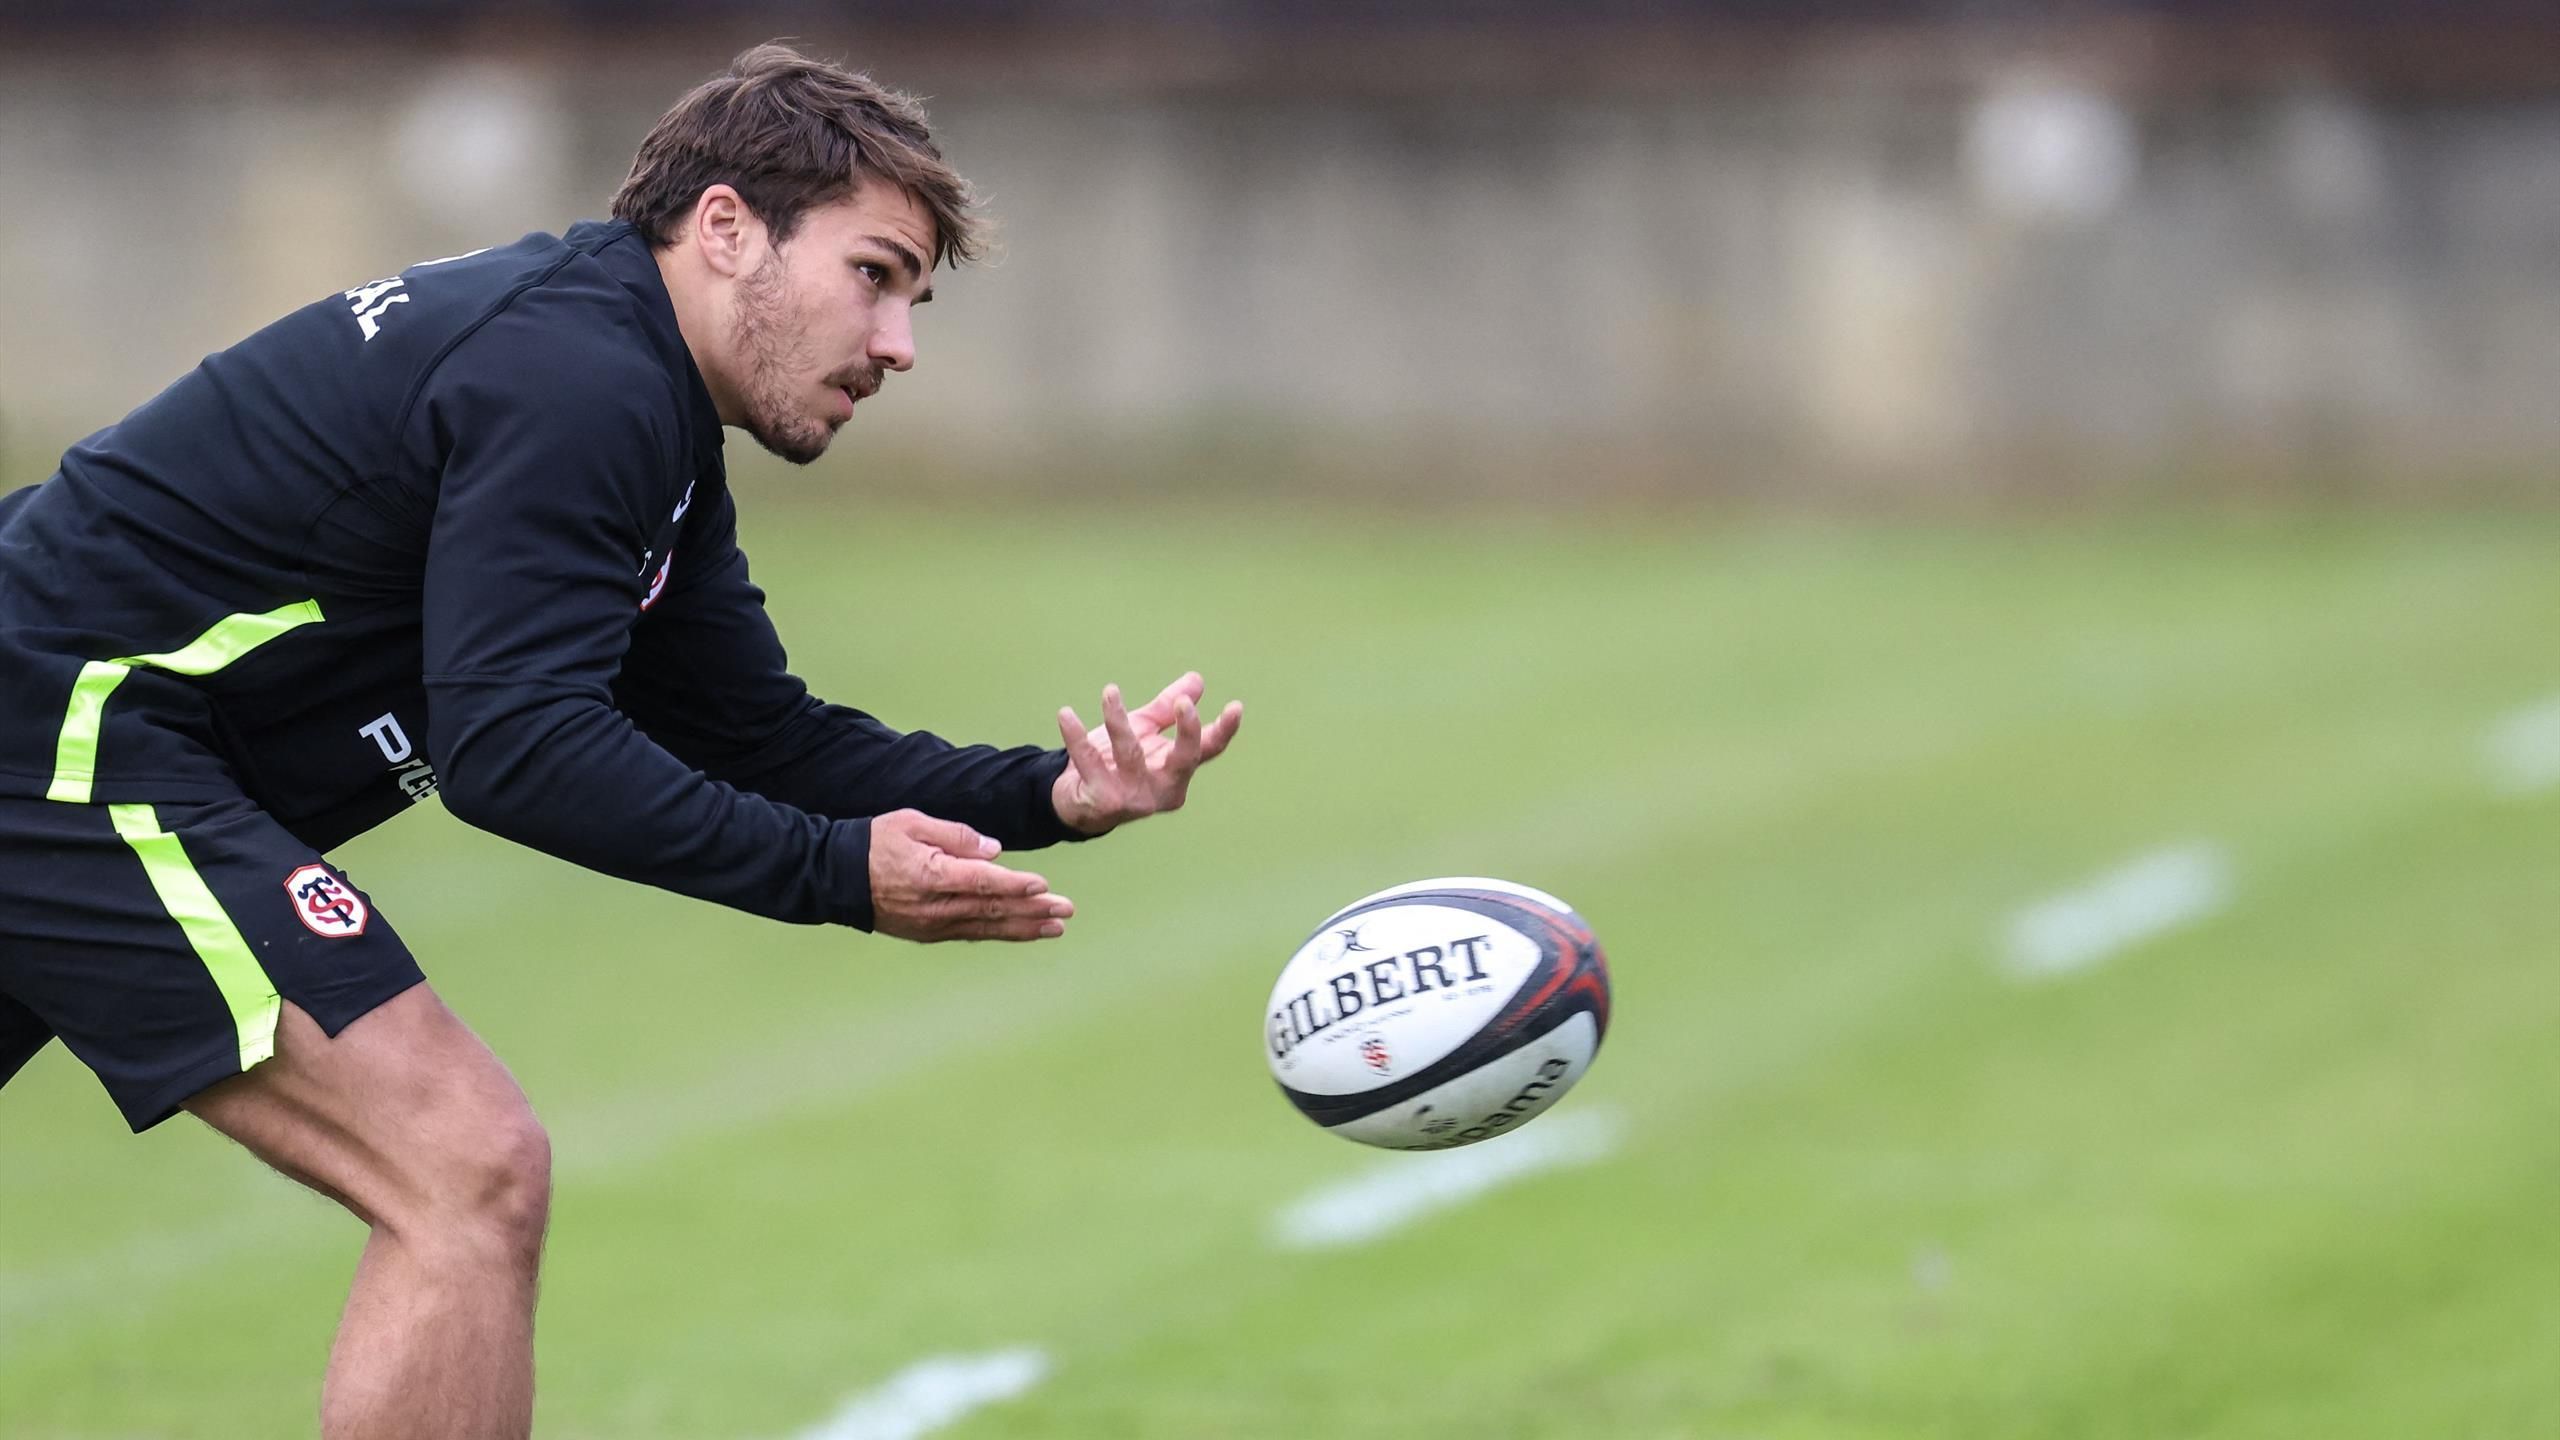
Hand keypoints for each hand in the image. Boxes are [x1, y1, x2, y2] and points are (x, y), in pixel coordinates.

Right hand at [868, 809, 1074, 941]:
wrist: (837, 877)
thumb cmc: (876, 842)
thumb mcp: (912, 822)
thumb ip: (956, 835)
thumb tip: (994, 849)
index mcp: (931, 875)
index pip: (981, 882)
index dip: (1015, 885)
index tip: (1044, 886)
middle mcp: (935, 906)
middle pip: (992, 909)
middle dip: (1033, 910)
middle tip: (1066, 910)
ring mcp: (932, 925)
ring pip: (987, 928)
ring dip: (1024, 928)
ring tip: (1056, 927)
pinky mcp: (929, 933)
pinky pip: (972, 934)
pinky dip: (1000, 933)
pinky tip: (1024, 932)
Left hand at [1052, 671, 1244, 835]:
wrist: (1076, 797)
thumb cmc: (1116, 762)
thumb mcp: (1144, 731)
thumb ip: (1167, 709)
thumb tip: (1197, 680)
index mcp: (1178, 771)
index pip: (1208, 749)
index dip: (1224, 729)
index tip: (1235, 706)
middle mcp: (1163, 790)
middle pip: (1185, 760)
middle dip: (1188, 732)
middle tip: (1182, 702)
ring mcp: (1134, 799)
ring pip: (1131, 755)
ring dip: (1119, 721)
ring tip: (1110, 692)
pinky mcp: (1103, 801)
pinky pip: (1090, 762)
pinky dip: (1076, 737)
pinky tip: (1066, 715)